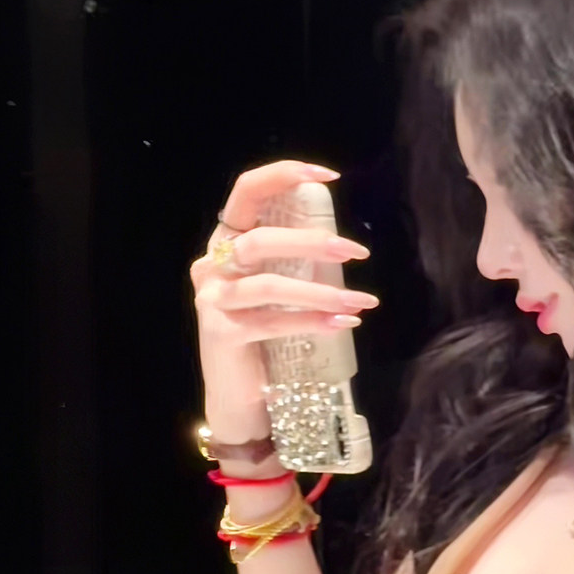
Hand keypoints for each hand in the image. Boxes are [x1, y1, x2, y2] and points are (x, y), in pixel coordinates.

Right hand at [188, 159, 377, 442]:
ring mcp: (212, 300)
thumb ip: (291, 263)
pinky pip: (272, 322)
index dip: (282, 176)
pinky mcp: (222, 334)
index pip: (245, 193)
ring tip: (362, 301)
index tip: (329, 175)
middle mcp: (211, 266)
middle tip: (356, 252)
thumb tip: (341, 242)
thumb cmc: (263, 338)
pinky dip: (312, 321)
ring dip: (320, 291)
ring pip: (268, 285)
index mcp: (225, 244)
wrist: (238, 397)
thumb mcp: (274, 291)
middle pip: (259, 240)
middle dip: (311, 242)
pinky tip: (344, 323)